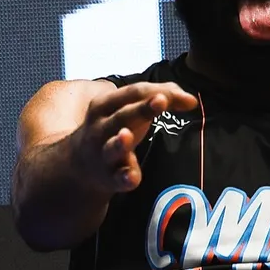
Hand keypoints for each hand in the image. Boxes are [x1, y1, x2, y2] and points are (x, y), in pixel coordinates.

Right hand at [68, 81, 197, 195]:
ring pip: (112, 147)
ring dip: (120, 142)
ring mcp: (103, 153)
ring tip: (127, 135)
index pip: (134, 92)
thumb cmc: (114, 129)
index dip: (160, 92)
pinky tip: (132, 176)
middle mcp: (101, 127)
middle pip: (123, 115)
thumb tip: (189, 99)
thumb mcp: (128, 109)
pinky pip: (117, 178)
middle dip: (141, 108)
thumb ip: (159, 97)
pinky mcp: (108, 177)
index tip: (189, 100)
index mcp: (106, 105)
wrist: (79, 165)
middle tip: (161, 100)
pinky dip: (124, 177)